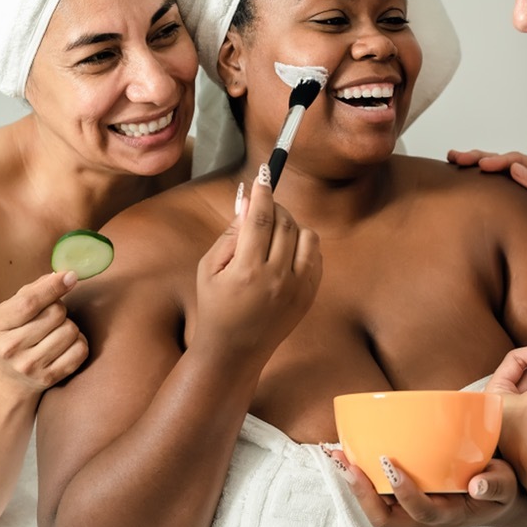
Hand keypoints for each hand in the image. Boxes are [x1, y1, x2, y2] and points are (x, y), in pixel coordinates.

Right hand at [0, 270, 86, 394]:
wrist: (9, 377)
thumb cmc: (15, 333)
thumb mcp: (12, 310)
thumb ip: (34, 290)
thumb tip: (63, 275)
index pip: (29, 302)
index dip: (53, 287)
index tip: (71, 276)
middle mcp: (9, 347)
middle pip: (56, 314)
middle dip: (60, 309)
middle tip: (51, 317)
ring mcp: (29, 365)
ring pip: (70, 331)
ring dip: (69, 326)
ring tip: (55, 332)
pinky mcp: (48, 377)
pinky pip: (80, 350)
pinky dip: (79, 342)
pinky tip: (65, 345)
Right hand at [194, 166, 320, 361]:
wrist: (235, 350)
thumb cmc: (215, 305)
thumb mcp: (209, 268)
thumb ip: (230, 234)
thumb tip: (247, 201)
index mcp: (247, 271)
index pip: (260, 219)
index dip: (262, 193)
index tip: (263, 176)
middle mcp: (277, 279)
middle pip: (286, 223)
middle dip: (275, 207)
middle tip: (263, 207)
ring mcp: (298, 288)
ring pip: (307, 236)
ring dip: (292, 226)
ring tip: (274, 233)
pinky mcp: (310, 295)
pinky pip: (317, 256)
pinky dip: (304, 245)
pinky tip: (286, 252)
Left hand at [329, 449, 522, 526]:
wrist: (495, 495)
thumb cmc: (499, 487)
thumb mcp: (505, 485)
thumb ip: (495, 484)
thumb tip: (477, 485)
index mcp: (449, 516)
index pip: (421, 512)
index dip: (404, 492)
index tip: (391, 464)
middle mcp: (424, 516)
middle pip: (386, 519)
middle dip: (363, 495)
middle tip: (349, 464)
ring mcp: (411, 508)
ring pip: (375, 507)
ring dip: (354, 483)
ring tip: (337, 454)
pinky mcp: (404, 495)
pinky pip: (376, 491)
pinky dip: (359, 474)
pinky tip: (347, 450)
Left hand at [447, 149, 526, 280]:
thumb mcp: (510, 220)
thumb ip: (493, 205)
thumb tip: (460, 199)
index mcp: (517, 182)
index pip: (492, 165)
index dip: (472, 159)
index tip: (451, 159)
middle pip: (504, 161)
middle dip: (481, 157)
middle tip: (460, 158)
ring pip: (524, 165)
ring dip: (504, 162)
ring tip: (484, 163)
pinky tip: (516, 171)